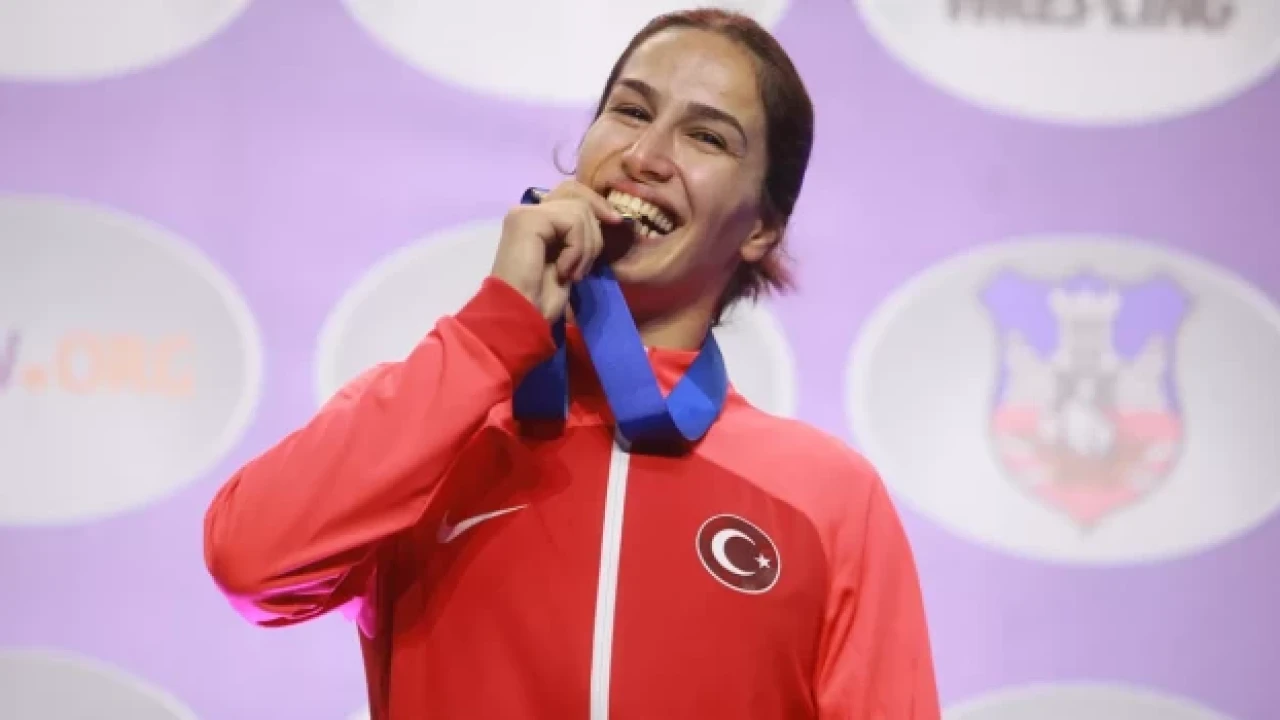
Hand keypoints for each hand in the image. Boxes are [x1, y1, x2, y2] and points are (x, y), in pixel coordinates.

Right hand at [490, 181, 625, 320]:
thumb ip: (578, 234)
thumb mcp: (569, 260)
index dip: (597, 203)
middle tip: (584, 266)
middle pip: (579, 197)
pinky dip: (577, 250)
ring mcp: (526, 212)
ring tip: (572, 273)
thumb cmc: (542, 298)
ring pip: (580, 210)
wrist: (521, 315)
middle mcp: (529, 210)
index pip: (572, 191)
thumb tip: (607, 215)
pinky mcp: (528, 219)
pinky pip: (572, 222)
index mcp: (537, 219)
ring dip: (586, 248)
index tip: (615, 222)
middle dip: (594, 233)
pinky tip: (563, 271)